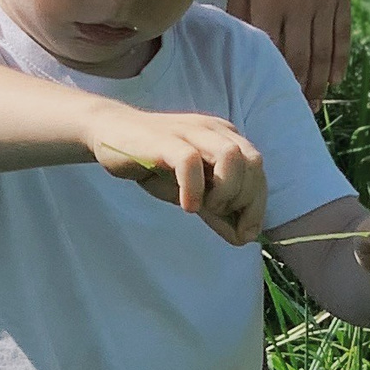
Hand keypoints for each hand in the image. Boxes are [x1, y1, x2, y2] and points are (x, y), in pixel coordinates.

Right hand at [86, 105, 266, 244]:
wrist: (110, 133)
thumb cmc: (155, 163)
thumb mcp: (191, 192)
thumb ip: (217, 212)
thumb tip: (244, 239)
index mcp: (226, 138)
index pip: (258, 170)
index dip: (258, 205)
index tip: (245, 233)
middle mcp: (214, 131)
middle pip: (253, 162)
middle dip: (246, 199)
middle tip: (220, 217)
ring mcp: (191, 133)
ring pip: (231, 156)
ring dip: (225, 190)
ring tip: (204, 206)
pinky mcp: (165, 140)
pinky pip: (190, 161)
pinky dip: (194, 188)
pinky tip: (186, 206)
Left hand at [229, 0, 351, 109]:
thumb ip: (241, 10)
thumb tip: (237, 44)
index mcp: (270, 2)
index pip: (274, 53)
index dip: (276, 80)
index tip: (272, 101)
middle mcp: (300, 6)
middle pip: (301, 59)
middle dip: (300, 90)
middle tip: (298, 114)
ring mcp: (324, 1)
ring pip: (324, 51)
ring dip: (320, 81)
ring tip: (316, 104)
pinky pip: (342, 34)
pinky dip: (340, 59)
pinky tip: (335, 79)